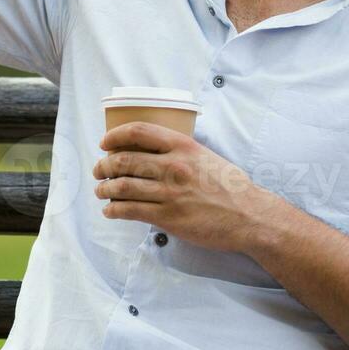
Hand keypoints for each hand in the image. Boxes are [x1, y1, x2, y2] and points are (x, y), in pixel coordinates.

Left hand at [92, 121, 278, 253]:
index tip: (105, 143)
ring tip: (101, 190)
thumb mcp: (205, 155)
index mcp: (183, 146)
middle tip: (99, 170)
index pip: (138, 131)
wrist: (249, 215)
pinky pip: (130, 211)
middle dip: (104, 165)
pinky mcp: (168, 217)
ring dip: (105, 189)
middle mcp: (173, 166)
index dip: (115, 135)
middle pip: (124, 160)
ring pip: (122, 186)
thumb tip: (150, 150)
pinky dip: (114, 210)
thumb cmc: (230, 185)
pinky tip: (111, 210)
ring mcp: (169, 192)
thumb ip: (180, 151)